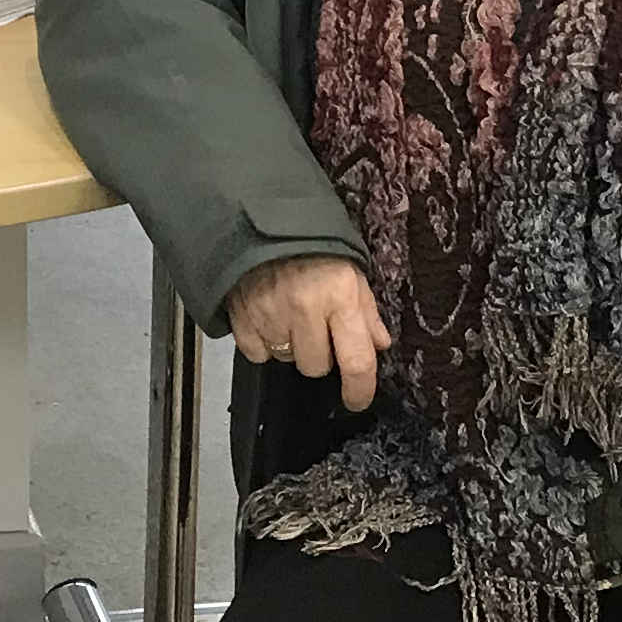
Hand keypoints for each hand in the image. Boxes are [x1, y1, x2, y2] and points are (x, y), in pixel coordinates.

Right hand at [224, 256, 390, 411]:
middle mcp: (307, 308)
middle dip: (319, 353)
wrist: (257, 221)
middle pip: (317, 366)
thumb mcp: (349, 272)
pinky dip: (262, 341)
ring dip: (290, 346)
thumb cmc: (309, 246)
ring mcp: (271, 315)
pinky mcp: (242, 318)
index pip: (357, 361)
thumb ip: (366, 312)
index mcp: (340, 296)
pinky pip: (257, 353)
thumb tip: (379, 345)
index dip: (360, 390)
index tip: (357, 399)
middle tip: (314, 326)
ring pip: (287, 361)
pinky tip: (266, 317)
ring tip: (288, 315)